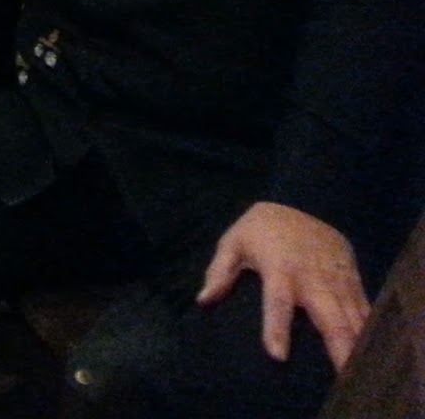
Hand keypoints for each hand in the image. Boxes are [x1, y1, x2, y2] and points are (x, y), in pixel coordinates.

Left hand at [197, 201, 368, 369]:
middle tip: (343, 373)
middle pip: (328, 316)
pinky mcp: (352, 277)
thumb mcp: (233, 242)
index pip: (277, 303)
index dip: (277, 329)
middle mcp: (312, 277)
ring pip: (351, 315)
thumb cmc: (260, 229)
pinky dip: (369, 328)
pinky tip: (371, 350)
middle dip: (337, 345)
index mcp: (279, 269)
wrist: (301, 201)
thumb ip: (219, 271)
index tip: (277, 356)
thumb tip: (202, 299)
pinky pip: (364, 306)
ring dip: (358, 343)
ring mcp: (336, 278)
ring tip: (360, 370)